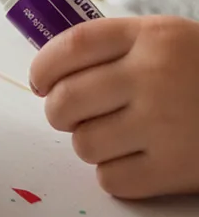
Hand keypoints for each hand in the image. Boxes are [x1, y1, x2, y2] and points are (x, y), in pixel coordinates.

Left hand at [30, 16, 198, 198]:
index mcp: (153, 36)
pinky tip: (135, 161)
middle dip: (58, 110)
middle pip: (65, 99)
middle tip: (70, 113)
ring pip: (83, 142)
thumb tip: (49, 71)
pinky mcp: (178, 170)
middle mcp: (156, 76)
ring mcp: (166, 124)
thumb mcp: (170, 41)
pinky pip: (111, 179)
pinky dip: (114, 175)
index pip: (70, 46)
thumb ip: (116, 48)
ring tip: (113, 136)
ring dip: (88, 142)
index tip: (38, 81)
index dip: (42, 67)